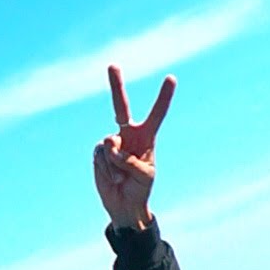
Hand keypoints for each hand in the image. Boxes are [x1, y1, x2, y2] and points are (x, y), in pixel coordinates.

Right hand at [93, 66, 175, 229]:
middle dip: (116, 86)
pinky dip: (107, 169)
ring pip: (110, 145)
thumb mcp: (144, 175)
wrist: (124, 204)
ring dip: (116, 165)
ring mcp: (111, 142)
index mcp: (146, 137)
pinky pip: (101, 156)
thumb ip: (130, 160)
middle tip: (112, 65)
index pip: (157, 114)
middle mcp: (128, 135)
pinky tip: (113, 178)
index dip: (163, 97)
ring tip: (122, 178)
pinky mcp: (98, 152)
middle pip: (121, 107)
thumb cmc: (141, 188)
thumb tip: (111, 147)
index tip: (171, 78)